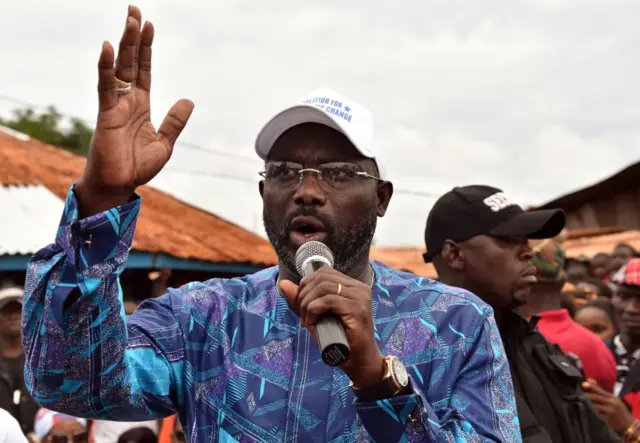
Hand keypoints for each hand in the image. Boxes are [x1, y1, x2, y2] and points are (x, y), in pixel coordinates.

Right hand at [76, 5, 193, 215]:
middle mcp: (128, 101)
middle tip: (135, 10)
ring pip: (119, 68)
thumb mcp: (165, 143)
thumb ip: (175, 121)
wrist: (120, 186)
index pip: (144, 70)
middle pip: (131, 62)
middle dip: (133, 37)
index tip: (148, 25)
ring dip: (124, 44)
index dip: (146, 48)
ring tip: (130, 19)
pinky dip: (105, 67)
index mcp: (142, 106)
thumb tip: (188, 100)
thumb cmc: (138, 167)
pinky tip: (107, 47)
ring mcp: (116, 105)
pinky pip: (105, 87)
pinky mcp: (106, 114)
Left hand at [280, 268, 383, 387]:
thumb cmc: (339, 340)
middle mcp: (359, 288)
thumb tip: (284, 283)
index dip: (307, 284)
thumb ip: (301, 300)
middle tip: (303, 315)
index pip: (324, 272)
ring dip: (308, 304)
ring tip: (307, 320)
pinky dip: (314, 310)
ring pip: (324, 287)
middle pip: (322, 278)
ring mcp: (360, 297)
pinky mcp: (357, 310)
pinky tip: (312, 323)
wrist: (358, 362)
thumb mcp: (316, 316)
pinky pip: (329, 300)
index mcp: (352, 286)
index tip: (302, 304)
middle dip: (304, 295)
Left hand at [582, 379, 634, 433]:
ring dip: (587, 405)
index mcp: (612, 397)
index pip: (600, 390)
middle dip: (586, 396)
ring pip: (595, 406)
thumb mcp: (612, 399)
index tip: (583, 384)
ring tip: (579, 403)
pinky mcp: (608, 420)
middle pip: (596, 397)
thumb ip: (600, 391)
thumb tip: (588, 380)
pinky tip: (586, 412)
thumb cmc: (618, 410)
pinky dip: (591, 413)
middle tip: (578, 395)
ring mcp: (610, 412)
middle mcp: (611, 403)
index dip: (591, 387)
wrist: (628, 425)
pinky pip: (596, 415)